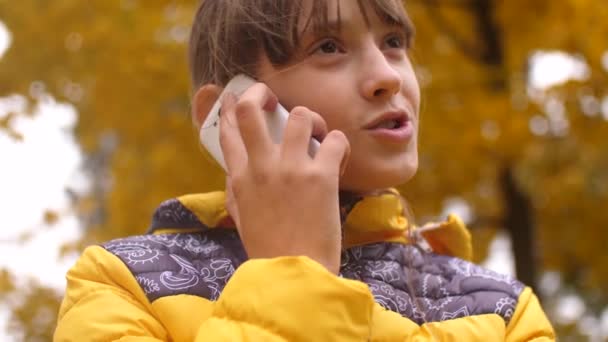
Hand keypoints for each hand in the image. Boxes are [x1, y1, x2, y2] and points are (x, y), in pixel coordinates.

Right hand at [220, 83, 349, 273]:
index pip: (227, 131)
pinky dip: (340, 145)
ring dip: (313, 120)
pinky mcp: (321, 176)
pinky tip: (338, 160)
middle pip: (249, 109)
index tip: (235, 97)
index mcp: (240, 179)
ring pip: (300, 115)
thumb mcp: (243, 219)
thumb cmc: (270, 249)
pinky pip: (335, 139)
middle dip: (260, 94)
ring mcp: (291, 169)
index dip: (228, 108)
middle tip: (273, 98)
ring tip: (319, 135)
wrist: (295, 274)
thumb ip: (237, 191)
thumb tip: (235, 170)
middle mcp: (262, 168)